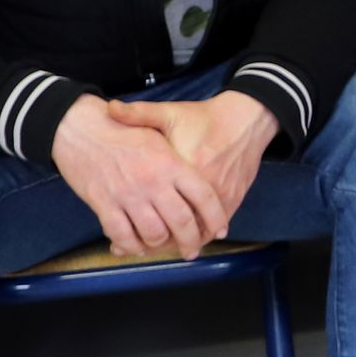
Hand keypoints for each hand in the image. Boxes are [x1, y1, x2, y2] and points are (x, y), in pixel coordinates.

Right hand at [50, 95, 225, 259]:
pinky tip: (136, 246)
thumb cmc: (122, 129)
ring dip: (161, 245)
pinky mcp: (103, 203)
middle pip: (182, 222)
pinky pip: (122, 234)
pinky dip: (131, 245)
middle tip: (192, 250)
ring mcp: (128, 194)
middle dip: (191, 241)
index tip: (220, 230)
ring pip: (154, 233)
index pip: (204, 197)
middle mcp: (153, 181)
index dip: (216, 218)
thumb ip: (179, 160)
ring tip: (165, 247)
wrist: (78, 127)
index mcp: (172, 163)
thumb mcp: (158, 133)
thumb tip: (204, 181)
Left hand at [102, 90, 279, 232]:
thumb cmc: (204, 118)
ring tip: (164, 247)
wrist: (246, 119)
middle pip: (178, 226)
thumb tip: (109, 108)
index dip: (139, 225)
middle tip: (143, 248)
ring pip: (199, 230)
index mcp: (181, 167)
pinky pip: (216, 225)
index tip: (124, 235)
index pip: (157, 206)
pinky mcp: (234, 198)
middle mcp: (203, 186)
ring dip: (182, 241)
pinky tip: (189, 237)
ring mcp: (221, 195)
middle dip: (160, 242)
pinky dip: (202, 234)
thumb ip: (138, 114)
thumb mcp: (170, 113)